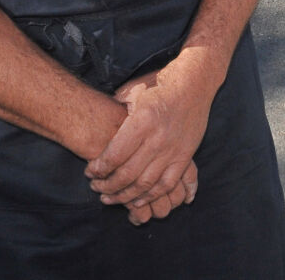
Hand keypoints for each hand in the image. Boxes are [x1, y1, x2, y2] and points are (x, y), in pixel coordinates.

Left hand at [84, 50, 217, 211]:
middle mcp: (158, 138)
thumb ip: (118, 116)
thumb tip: (99, 134)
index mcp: (143, 120)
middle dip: (107, 186)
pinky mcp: (185, 156)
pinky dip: (152, 196)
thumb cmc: (159, 85)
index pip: (115, 156)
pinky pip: (167, 184)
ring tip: (111, 199)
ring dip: (126, 196)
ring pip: (146, 184)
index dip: (99, 169)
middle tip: (96, 188)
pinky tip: (138, 200)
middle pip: (128, 174)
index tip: (90, 172)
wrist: (194, 83)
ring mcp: (173, 149)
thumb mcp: (133, 94)